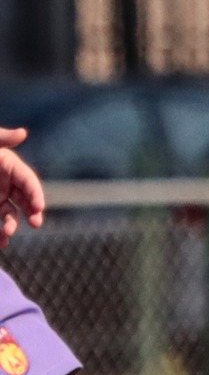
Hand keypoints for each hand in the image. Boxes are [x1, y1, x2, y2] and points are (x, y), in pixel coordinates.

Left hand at [0, 127, 45, 246]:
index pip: (28, 181)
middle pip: (25, 200)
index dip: (36, 194)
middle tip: (35, 223)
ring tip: (6, 235)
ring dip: (11, 226)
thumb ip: (1, 138)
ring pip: (10, 215)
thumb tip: (23, 132)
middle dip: (32, 213)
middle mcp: (6, 183)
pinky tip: (0, 242)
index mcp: (9, 166)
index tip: (39, 208)